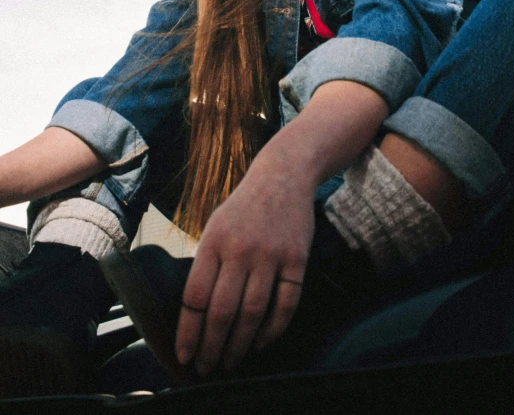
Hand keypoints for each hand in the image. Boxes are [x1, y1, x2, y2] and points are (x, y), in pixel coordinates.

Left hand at [175, 149, 315, 376]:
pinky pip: (285, 305)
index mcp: (213, 241)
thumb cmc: (244, 207)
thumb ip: (206, 263)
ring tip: (231, 361)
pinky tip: (261, 343)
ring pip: (253, 313)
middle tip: (207, 369)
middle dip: (211, 348)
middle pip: (222, 312)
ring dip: (240, 345)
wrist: (283, 176)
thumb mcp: (215, 225)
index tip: (183, 355)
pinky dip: (273, 330)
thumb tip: (194, 313)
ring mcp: (270, 254)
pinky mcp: (297, 259)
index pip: (194, 297)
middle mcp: (240, 249)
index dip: (188, 332)